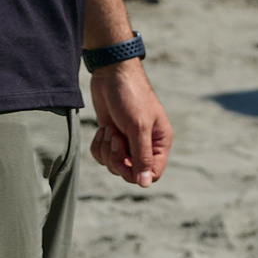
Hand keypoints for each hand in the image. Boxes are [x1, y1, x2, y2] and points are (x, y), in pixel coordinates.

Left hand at [87, 61, 171, 186]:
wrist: (110, 73)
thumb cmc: (130, 96)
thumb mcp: (138, 127)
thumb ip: (142, 157)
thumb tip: (145, 184)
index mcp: (159, 143)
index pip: (151, 174)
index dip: (135, 173)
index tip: (124, 159)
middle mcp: (144, 144)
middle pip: (129, 172)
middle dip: (117, 158)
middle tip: (114, 139)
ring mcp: (126, 141)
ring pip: (113, 165)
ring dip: (106, 150)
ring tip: (109, 130)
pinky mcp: (110, 136)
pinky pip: (102, 155)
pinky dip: (98, 144)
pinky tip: (103, 128)